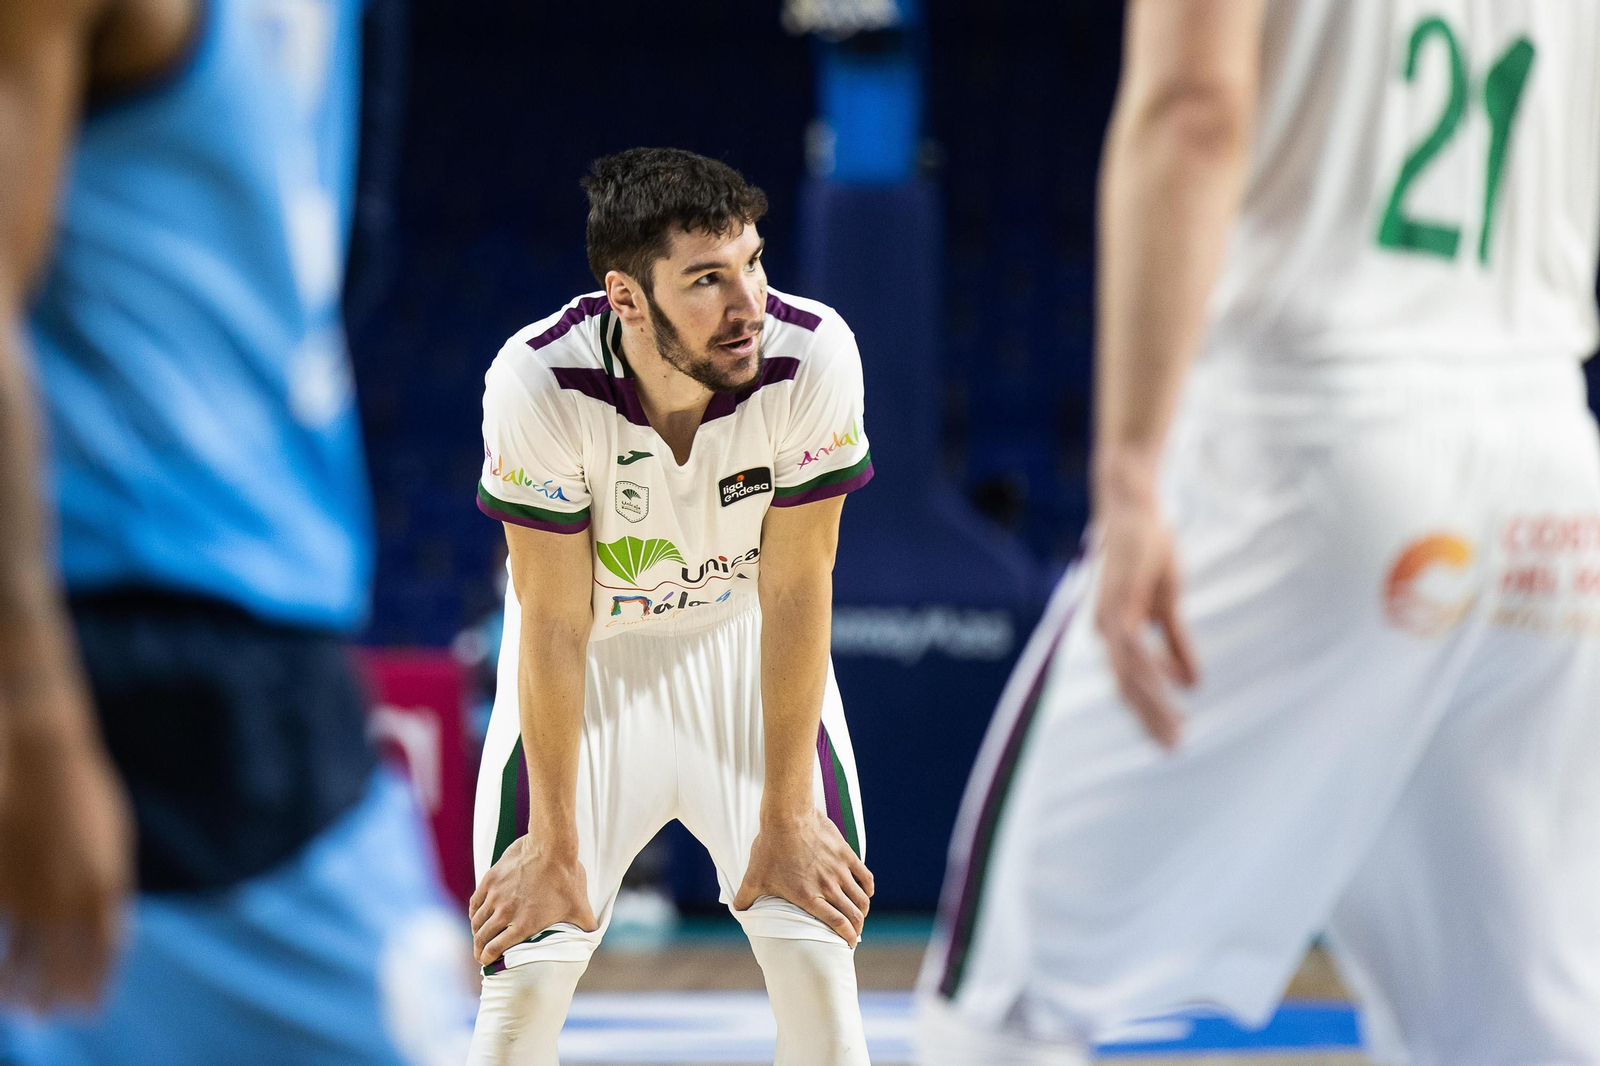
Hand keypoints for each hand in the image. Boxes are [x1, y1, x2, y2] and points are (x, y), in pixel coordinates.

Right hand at [0, 733, 132, 1009]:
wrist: (45, 756)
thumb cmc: (82, 793)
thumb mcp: (112, 842)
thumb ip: (111, 886)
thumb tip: (113, 924)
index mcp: (108, 884)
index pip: (105, 952)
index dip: (96, 983)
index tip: (89, 1008)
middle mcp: (71, 896)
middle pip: (66, 964)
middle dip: (59, 995)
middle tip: (49, 1017)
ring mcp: (32, 892)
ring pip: (25, 959)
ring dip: (22, 990)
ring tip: (21, 1010)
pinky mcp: (0, 886)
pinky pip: (0, 937)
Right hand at [468, 836, 596, 966]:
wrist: (551, 847)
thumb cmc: (566, 878)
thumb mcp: (579, 906)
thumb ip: (586, 926)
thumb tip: (594, 937)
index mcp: (524, 925)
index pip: (495, 949)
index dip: (487, 958)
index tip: (485, 961)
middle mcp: (505, 913)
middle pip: (482, 937)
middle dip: (478, 949)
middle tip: (479, 954)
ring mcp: (496, 896)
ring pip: (477, 920)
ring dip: (476, 931)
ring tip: (478, 936)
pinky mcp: (490, 879)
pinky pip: (476, 901)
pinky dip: (474, 911)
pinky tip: (476, 915)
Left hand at [733, 809, 872, 946]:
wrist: (787, 816)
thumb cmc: (770, 847)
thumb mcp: (753, 877)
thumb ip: (746, 899)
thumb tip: (738, 912)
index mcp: (808, 897)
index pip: (837, 924)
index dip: (847, 937)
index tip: (849, 944)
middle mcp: (828, 887)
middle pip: (854, 914)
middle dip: (857, 928)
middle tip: (854, 932)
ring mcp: (839, 870)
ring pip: (861, 898)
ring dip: (863, 910)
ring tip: (860, 915)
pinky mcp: (846, 854)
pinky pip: (865, 876)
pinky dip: (868, 888)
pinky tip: (866, 893)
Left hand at [1092, 495, 1199, 748]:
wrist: (1133, 510)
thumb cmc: (1148, 552)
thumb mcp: (1166, 603)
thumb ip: (1174, 643)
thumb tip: (1191, 683)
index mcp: (1112, 633)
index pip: (1127, 684)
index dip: (1147, 711)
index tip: (1170, 736)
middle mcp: (1104, 632)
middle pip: (1125, 689)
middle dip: (1149, 720)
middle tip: (1175, 748)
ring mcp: (1108, 620)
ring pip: (1130, 676)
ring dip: (1155, 705)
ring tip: (1178, 729)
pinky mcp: (1119, 606)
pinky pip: (1136, 651)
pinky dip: (1155, 673)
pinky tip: (1176, 691)